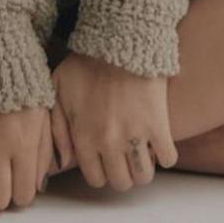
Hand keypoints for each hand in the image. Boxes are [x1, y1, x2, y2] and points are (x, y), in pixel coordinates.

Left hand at [47, 50, 178, 190]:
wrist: (119, 40)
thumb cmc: (86, 62)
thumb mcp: (58, 90)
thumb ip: (55, 128)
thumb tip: (60, 161)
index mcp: (84, 137)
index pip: (95, 178)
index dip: (101, 172)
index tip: (106, 161)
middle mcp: (108, 143)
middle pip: (120, 182)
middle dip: (122, 174)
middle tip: (124, 158)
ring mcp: (134, 136)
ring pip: (143, 176)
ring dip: (143, 169)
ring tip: (141, 154)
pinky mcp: (158, 126)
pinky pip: (168, 158)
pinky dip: (165, 155)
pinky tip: (159, 143)